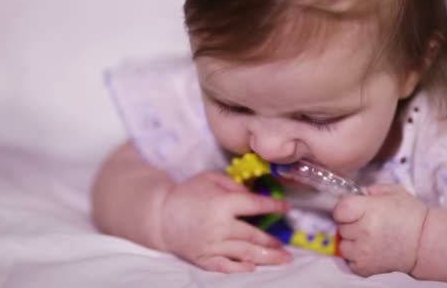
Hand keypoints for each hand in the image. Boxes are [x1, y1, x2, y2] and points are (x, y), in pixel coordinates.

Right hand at [158, 171, 292, 272]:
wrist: (159, 215)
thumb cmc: (186, 193)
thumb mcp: (209, 178)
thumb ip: (232, 184)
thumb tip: (251, 194)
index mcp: (223, 203)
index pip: (255, 205)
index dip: (273, 206)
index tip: (286, 208)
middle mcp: (220, 226)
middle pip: (253, 235)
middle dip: (273, 241)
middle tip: (286, 246)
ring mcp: (212, 244)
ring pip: (245, 252)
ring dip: (266, 257)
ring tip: (282, 259)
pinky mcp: (204, 257)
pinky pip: (225, 266)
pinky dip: (240, 268)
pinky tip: (252, 268)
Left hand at [332, 184, 427, 275]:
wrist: (426, 242)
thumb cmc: (411, 215)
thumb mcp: (394, 192)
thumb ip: (371, 190)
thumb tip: (357, 194)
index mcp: (369, 210)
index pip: (339, 210)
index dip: (345, 210)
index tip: (353, 211)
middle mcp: (363, 230)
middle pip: (341, 227)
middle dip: (351, 225)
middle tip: (367, 225)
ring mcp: (363, 251)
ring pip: (343, 245)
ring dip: (352, 242)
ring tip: (368, 239)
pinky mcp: (365, 267)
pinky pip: (349, 261)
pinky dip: (357, 257)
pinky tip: (370, 251)